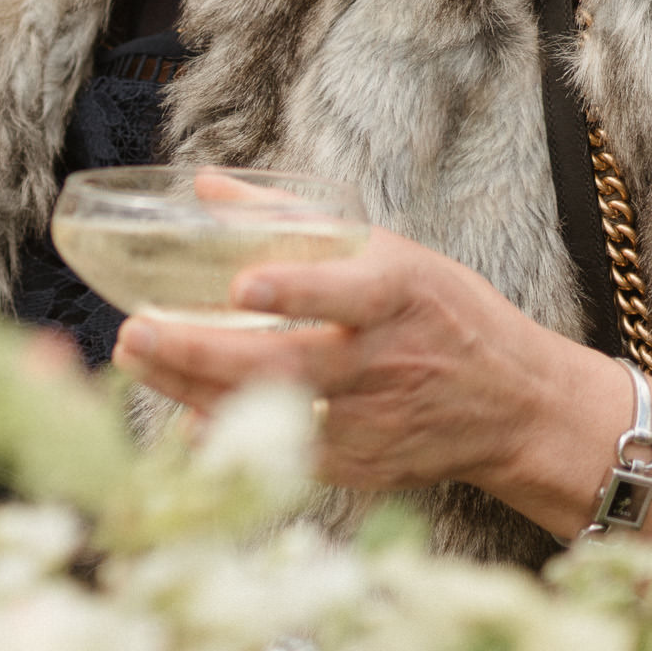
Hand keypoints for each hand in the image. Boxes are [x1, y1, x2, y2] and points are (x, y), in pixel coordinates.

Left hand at [110, 224, 568, 492]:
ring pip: (279, 414)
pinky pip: (291, 457)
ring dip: (199, 394)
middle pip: (289, 363)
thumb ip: (292, 218)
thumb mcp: (389, 250)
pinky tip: (183, 419)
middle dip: (203, 352)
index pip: (348, 293)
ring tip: (136, 363)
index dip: (296, 290)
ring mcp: (376, 420)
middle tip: (134, 333)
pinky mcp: (367, 465)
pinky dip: (234, 440)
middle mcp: (388, 360)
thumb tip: (205, 185)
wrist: (517, 403)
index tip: (242, 288)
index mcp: (399, 294)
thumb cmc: (441, 311)